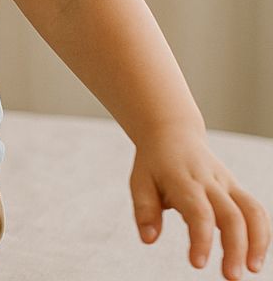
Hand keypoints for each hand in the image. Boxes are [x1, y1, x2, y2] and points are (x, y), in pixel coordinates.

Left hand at [130, 129, 269, 278]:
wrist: (172, 134)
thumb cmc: (154, 164)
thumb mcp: (139, 182)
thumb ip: (145, 210)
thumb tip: (148, 240)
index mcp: (183, 180)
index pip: (198, 212)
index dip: (201, 239)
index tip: (198, 264)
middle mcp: (210, 181)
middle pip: (232, 215)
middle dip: (236, 248)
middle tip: (231, 277)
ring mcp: (227, 184)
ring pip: (252, 211)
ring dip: (258, 242)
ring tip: (251, 269)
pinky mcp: (237, 188)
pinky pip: (256, 210)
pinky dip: (261, 233)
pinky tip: (254, 256)